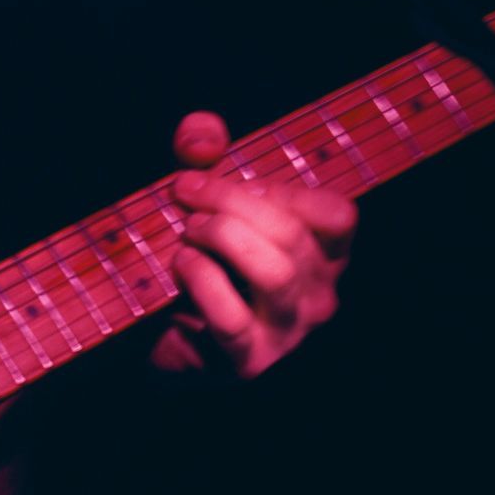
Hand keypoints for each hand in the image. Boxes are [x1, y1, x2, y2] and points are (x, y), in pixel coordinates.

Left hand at [152, 109, 356, 378]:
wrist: (157, 332)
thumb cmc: (195, 251)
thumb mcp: (202, 189)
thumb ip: (202, 147)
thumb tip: (202, 134)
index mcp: (322, 255)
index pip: (337, 215)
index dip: (284, 188)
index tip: (236, 178)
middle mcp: (317, 296)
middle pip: (292, 234)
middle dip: (231, 200)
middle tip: (184, 190)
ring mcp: (287, 332)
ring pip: (275, 273)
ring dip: (221, 236)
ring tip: (187, 230)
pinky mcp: (248, 360)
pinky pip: (231, 315)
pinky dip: (201, 279)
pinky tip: (180, 264)